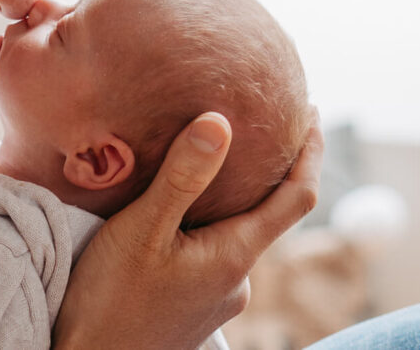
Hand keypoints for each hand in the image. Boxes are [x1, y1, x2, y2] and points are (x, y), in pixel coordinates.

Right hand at [53, 111, 322, 349]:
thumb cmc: (110, 298)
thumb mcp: (142, 229)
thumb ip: (182, 177)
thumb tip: (220, 121)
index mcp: (235, 255)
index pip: (296, 198)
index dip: (308, 152)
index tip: (309, 112)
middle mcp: (237, 280)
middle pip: (262, 215)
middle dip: (256, 173)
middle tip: (242, 125)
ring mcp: (217, 299)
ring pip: (231, 236)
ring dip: (222, 203)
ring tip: (195, 169)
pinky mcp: (194, 308)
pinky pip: (209, 256)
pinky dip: (201, 228)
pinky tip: (170, 221)